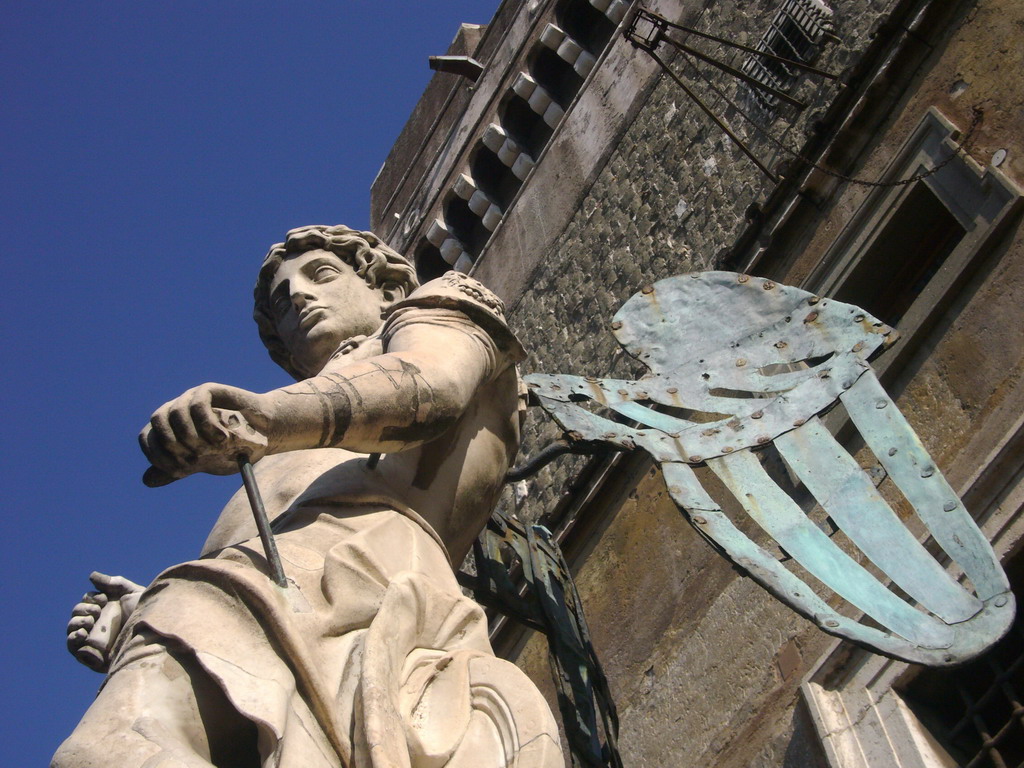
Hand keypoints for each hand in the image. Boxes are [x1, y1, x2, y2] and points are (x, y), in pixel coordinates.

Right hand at [66, 572, 144, 672]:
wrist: (154, 635)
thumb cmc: (148, 613)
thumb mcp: (132, 593)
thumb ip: (114, 583)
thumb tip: (91, 576)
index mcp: (105, 609)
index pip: (87, 601)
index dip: (90, 598)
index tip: (104, 599)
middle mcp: (97, 624)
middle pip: (78, 614)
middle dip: (83, 610)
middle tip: (97, 611)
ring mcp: (93, 640)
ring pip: (73, 630)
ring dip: (76, 623)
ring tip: (88, 622)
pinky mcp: (92, 656)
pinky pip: (74, 648)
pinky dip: (72, 640)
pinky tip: (80, 634)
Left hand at [139, 383, 269, 486]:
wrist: (262, 434)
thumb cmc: (231, 449)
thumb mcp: (202, 463)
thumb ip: (177, 469)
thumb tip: (146, 480)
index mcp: (169, 427)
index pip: (147, 437)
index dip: (157, 455)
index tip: (177, 470)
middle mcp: (176, 409)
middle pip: (158, 420)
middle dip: (173, 443)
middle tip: (194, 459)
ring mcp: (191, 397)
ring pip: (176, 412)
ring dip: (192, 435)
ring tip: (214, 448)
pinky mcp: (208, 390)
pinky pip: (198, 405)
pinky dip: (208, 425)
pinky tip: (223, 438)